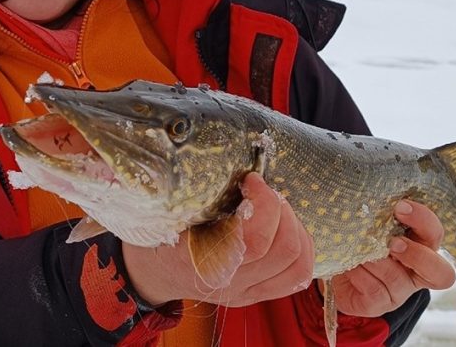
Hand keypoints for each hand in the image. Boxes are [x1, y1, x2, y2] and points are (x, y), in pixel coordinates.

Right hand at [123, 172, 314, 306]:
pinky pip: (297, 277)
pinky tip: (286, 228)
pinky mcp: (257, 295)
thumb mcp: (169, 212)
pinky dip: (302, 248)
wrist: (152, 271)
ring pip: (298, 267)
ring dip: (296, 229)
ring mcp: (246, 293)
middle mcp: (229, 284)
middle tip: (265, 191)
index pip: (256, 242)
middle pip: (284, 251)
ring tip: (278, 209)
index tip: (252, 180)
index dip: (265, 204)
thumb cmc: (160, 233)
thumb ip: (196, 196)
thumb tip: (226, 160)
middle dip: (283, 210)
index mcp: (203, 263)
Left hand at [328, 200, 455, 317]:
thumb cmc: (358, 240)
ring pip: (396, 278)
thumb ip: (378, 216)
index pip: (436, 234)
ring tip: (357, 250)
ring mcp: (400, 292)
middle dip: (417, 254)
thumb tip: (370, 198)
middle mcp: (415, 272)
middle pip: (440, 272)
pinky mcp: (379, 305)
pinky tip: (349, 267)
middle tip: (392, 242)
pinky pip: (374, 289)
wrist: (335, 268)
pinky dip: (359, 274)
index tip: (400, 207)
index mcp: (419, 246)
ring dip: (374, 261)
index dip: (424, 221)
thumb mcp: (370, 225)